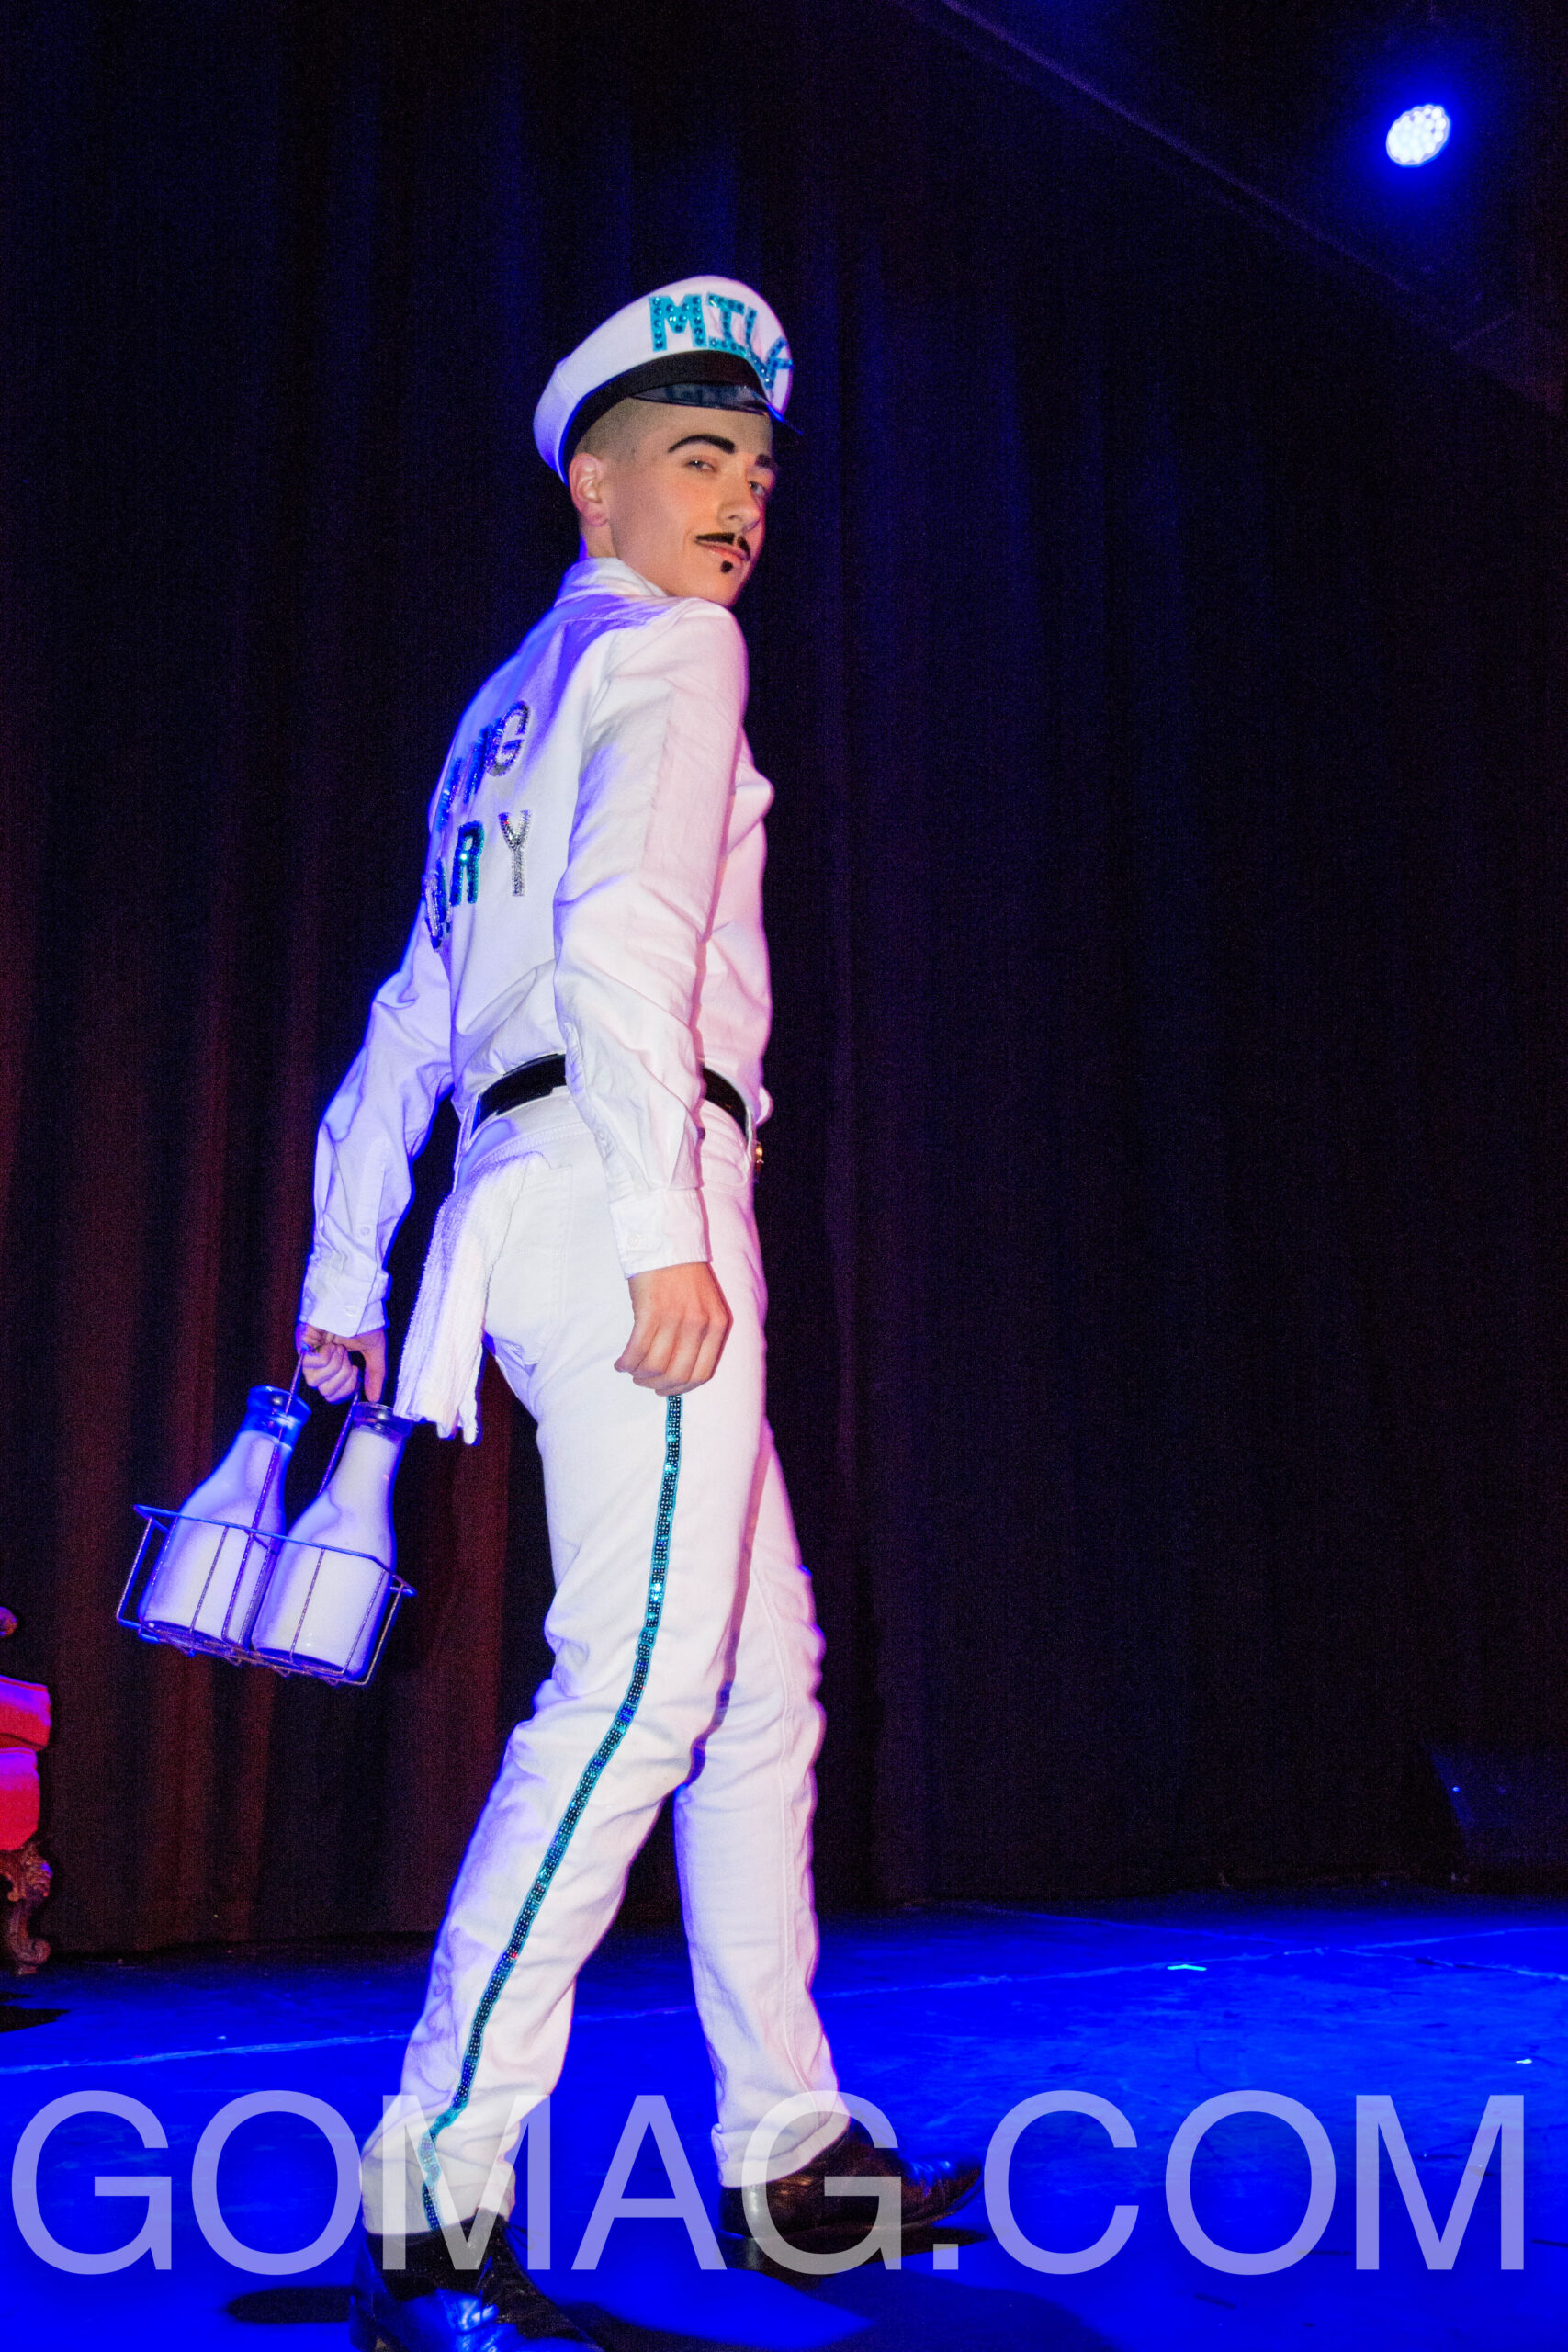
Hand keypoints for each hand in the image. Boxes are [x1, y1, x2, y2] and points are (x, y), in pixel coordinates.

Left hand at [296, 1323, 386, 1403]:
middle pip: (325, 1392)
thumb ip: (375, 1375)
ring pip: (315, 1382)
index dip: (346, 1389)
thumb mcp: (374, 1350)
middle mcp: (322, 1363)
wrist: (356, 1299)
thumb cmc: (364, 1318)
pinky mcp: (302, 1344)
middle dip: (341, 1377)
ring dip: (333, 1367)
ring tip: (339, 1349)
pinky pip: (309, 1364)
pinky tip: (329, 1343)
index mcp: (337, 1365)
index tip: (356, 1370)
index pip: (333, 1394)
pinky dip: (323, 1357)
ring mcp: (311, 1353)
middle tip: (348, 1359)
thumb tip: (375, 1398)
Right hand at [616, 1263, 730, 1395]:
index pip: (702, 1373)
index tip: (667, 1389)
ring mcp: (675, 1318)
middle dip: (657, 1386)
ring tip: (631, 1369)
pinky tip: (620, 1362)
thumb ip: (700, 1333)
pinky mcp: (650, 1312)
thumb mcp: (706, 1304)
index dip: (681, 1388)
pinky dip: (626, 1362)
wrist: (666, 1241)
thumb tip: (680, 1369)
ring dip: (639, 1375)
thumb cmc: (683, 1274)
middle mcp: (699, 1325)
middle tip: (644, 1382)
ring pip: (655, 1366)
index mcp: (717, 1325)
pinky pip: (636, 1351)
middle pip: (677, 1375)